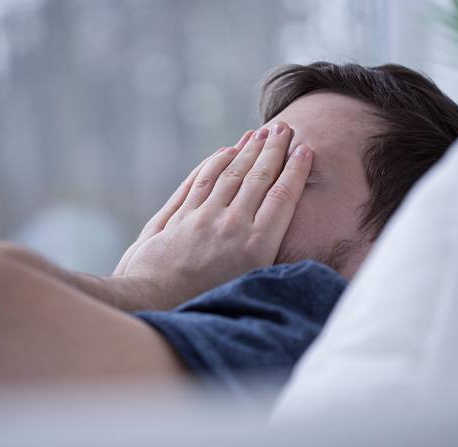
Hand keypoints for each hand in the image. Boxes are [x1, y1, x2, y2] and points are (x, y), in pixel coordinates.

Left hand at [114, 122, 313, 309]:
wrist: (153, 304)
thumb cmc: (204, 305)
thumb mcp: (247, 288)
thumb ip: (264, 256)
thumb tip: (281, 233)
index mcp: (256, 247)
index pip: (281, 198)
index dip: (295, 171)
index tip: (304, 151)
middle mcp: (232, 226)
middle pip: (257, 178)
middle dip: (273, 150)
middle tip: (284, 129)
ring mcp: (204, 218)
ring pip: (230, 174)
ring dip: (246, 150)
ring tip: (259, 133)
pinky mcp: (181, 216)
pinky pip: (201, 181)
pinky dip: (214, 162)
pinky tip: (225, 151)